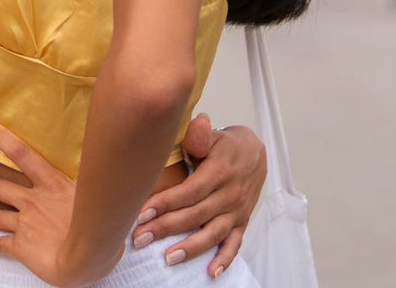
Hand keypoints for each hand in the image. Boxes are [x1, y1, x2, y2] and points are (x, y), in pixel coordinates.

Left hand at [0, 124, 113, 287]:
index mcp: (52, 184)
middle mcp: (33, 200)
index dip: (4, 140)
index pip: (23, 155)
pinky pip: (2, 243)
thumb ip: (90, 180)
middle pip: (1, 187)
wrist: (86, 255)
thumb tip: (103, 166)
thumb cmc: (99, 226)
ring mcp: (25, 223)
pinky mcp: (21, 245)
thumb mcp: (96, 193)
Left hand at [130, 113, 265, 276]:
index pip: (190, 191)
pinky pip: (234, 243)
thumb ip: (201, 134)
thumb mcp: (213, 135)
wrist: (255, 153)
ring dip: (190, 247)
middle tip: (140, 238)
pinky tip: (211, 272)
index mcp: (219, 171)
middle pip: (195, 214)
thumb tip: (197, 123)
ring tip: (168, 258)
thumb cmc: (225, 145)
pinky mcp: (241, 221)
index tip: (141, 214)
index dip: (165, 203)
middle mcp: (229, 194)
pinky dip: (225, 259)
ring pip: (213, 233)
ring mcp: (236, 210)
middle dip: (166, 228)